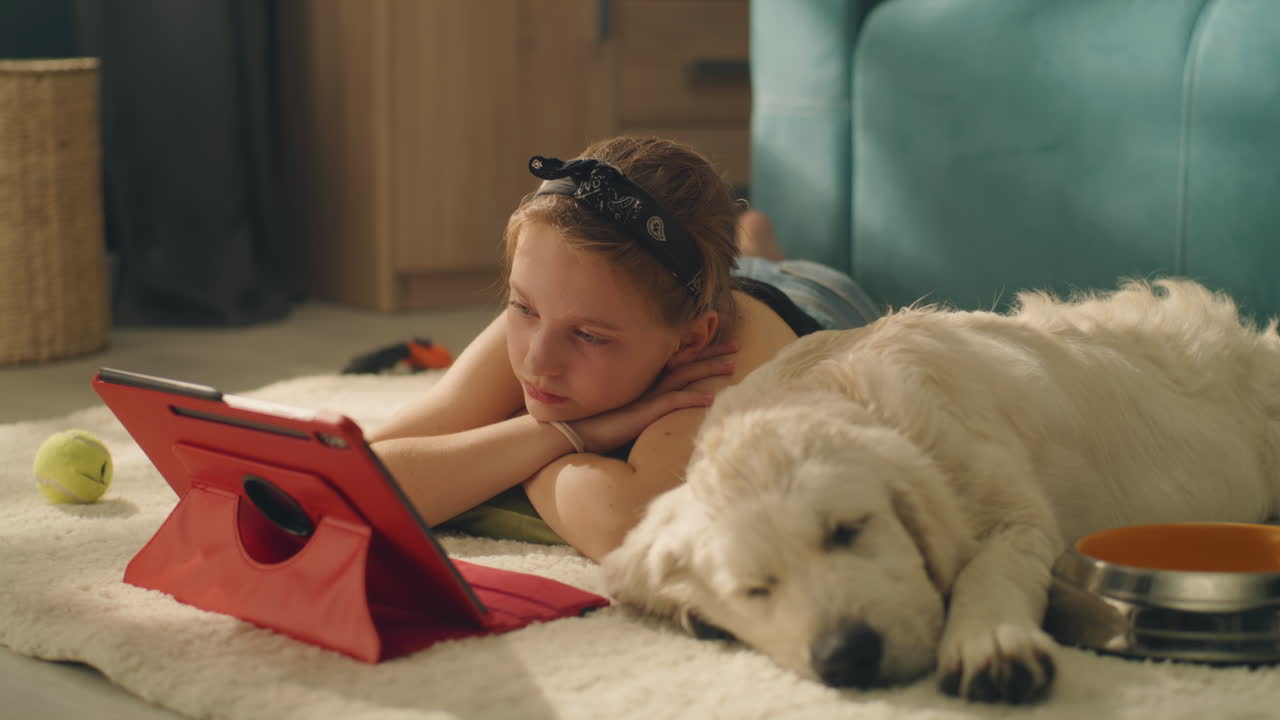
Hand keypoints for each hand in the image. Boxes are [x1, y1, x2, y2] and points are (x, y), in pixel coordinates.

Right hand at [571, 341, 737, 453]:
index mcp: (643, 381)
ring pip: (683, 378)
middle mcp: (646, 384)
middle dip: (712, 354)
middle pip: (685, 364)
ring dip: (708, 371)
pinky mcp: (641, 412)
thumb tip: (656, 404)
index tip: (720, 344)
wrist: (569, 431)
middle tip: (737, 346)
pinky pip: (672, 403)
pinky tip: (711, 398)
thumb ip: (639, 403)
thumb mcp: (621, 409)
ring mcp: (644, 396)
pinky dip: (692, 398)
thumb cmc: (592, 423)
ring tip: (732, 366)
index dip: (699, 352)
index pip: (677, 362)